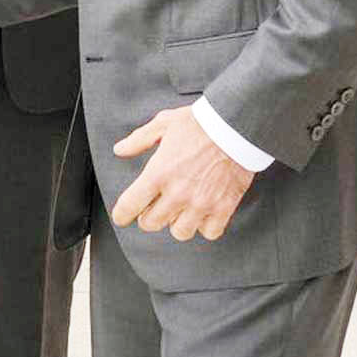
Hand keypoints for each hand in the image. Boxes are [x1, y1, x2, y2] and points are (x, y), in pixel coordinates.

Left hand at [110, 105, 254, 241]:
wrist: (236, 126)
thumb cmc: (200, 123)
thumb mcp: (164, 123)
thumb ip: (139, 139)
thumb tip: (120, 150)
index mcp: (158, 172)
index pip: (130, 205)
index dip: (121, 214)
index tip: (122, 216)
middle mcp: (178, 193)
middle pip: (151, 223)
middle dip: (148, 216)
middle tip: (153, 207)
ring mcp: (201, 203)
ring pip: (180, 232)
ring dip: (176, 223)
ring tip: (180, 211)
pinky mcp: (223, 207)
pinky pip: (209, 232)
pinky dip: (205, 226)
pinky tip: (203, 214)